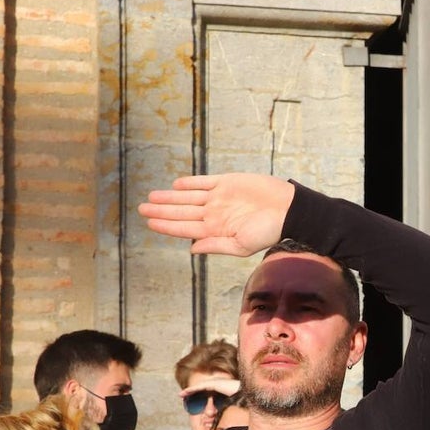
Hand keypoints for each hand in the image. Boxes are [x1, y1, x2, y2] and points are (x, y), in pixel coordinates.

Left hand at [139, 173, 296, 255]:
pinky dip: (190, 183)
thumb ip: (216, 246)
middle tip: (141, 209)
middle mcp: (214, 213)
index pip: (184, 228)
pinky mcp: (228, 182)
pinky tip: (176, 184)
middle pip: (182, 211)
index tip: (149, 223)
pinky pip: (204, 182)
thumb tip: (192, 248)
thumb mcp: (242, 246)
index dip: (166, 225)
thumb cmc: (269, 231)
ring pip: (188, 196)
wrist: (288, 210)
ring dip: (169, 197)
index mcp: (216, 230)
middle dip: (161, 210)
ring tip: (151, 196)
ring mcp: (220, 197)